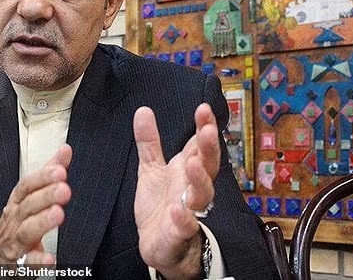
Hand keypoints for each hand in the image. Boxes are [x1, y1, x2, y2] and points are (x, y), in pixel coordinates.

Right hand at [0, 144, 72, 267]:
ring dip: (42, 222)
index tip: (60, 170)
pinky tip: (50, 258)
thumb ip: (48, 174)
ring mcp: (14, 242)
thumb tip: (65, 150)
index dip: (42, 177)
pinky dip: (37, 261)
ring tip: (58, 214)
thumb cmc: (16, 223)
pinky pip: (27, 264)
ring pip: (25, 231)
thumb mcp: (29, 197)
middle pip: (27, 206)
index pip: (26, 186)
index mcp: (17, 202)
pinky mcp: (19, 265)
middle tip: (64, 189)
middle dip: (45, 196)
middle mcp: (14, 220)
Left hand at [133, 104, 219, 278]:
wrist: (158, 243)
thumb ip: (149, 142)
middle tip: (207, 130)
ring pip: (202, 195)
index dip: (204, 128)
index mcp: (187, 171)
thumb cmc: (161, 204)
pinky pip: (184, 226)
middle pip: (207, 166)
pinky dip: (183, 219)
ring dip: (199, 180)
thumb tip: (143, 111)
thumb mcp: (151, 168)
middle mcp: (192, 189)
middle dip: (209, 148)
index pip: (200, 146)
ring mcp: (188, 211)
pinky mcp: (178, 233)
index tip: (203, 109)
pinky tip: (176, 209)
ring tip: (192, 163)